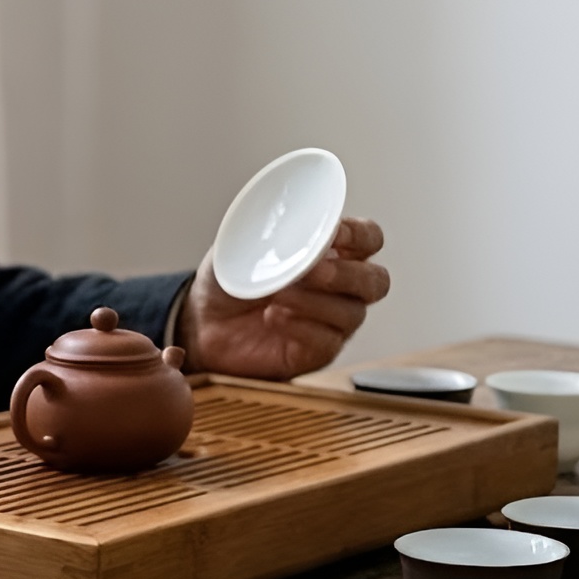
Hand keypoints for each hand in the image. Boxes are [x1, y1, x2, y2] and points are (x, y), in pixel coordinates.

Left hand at [179, 217, 391, 380]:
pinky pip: (327, 342)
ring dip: (314, 301)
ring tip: (277, 296)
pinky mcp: (317, 352)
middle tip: (312, 270)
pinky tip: (273, 317)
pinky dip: (301, 327)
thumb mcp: (242, 246)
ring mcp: (333, 322)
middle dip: (346, 274)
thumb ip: (268, 233)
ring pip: (351, 313)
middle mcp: (342, 288)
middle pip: (376, 281)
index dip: (359, 235)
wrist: (202, 321)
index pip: (369, 238)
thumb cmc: (233, 279)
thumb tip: (287, 226)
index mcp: (333, 252)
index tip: (332, 233)